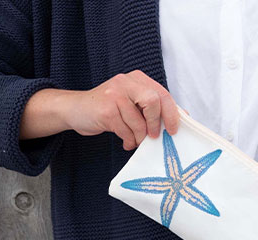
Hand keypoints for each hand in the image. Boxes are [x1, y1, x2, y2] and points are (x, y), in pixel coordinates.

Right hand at [20, 70, 179, 149]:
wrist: (75, 109)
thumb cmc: (108, 108)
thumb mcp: (131, 101)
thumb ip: (152, 106)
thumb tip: (181, 117)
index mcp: (137, 79)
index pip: (162, 93)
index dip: (172, 113)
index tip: (174, 130)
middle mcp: (126, 82)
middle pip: (153, 101)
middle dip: (156, 123)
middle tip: (153, 136)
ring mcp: (114, 95)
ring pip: (138, 122)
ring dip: (139, 137)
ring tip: (135, 141)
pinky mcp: (105, 110)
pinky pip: (125, 130)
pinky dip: (128, 140)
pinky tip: (125, 141)